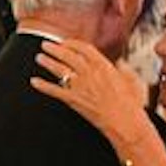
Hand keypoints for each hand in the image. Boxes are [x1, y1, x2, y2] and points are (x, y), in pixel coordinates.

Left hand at [32, 38, 149, 144]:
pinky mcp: (73, 100)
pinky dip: (43, 86)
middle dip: (55, 49)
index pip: (83, 48)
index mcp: (104, 65)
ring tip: (39, 57)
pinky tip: (34, 82)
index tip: (65, 42)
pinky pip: (54, 90)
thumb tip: (118, 63)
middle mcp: (89, 72)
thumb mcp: (131, 80)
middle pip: (68, 55)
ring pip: (59, 69)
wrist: (125, 123)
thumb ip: (122, 69)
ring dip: (47, 62)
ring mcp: (80, 86)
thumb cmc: (131, 104)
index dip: (72, 43)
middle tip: (45, 45)